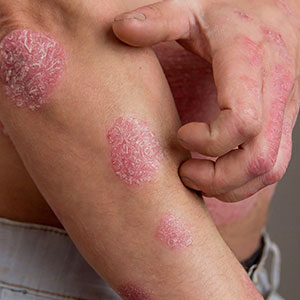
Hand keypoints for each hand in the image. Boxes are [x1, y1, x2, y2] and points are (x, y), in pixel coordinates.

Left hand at [112, 0, 299, 200]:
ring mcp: (284, 110)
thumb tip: (122, 29)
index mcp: (250, 61)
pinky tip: (216, 172)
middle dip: (217, 178)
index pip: (242, 120)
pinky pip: (272, 165)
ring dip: (230, 185)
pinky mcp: (282, 121)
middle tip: (184, 172)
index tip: (180, 135)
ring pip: (268, 169)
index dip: (208, 141)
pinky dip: (243, 180)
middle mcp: (276, 90)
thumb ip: (158, 20)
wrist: (271, 9)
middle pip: (257, 158)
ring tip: (196, 177)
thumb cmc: (228, 10)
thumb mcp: (190, 7)